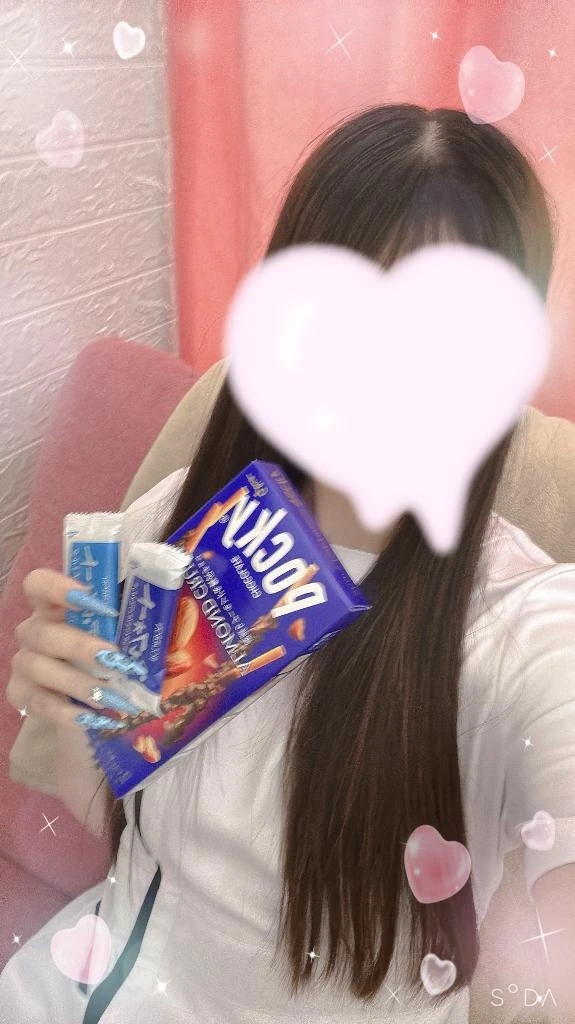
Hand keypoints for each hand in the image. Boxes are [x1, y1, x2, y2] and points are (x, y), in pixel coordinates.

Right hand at [7, 568, 144, 728]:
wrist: (93, 702)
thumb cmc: (110, 656)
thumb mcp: (123, 634)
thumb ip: (134, 616)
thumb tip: (169, 599)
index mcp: (55, 607)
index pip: (38, 584)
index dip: (56, 587)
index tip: (89, 596)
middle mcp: (34, 632)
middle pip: (40, 632)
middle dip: (79, 645)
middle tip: (114, 658)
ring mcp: (24, 664)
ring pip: (37, 668)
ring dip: (78, 682)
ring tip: (112, 697)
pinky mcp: (22, 696)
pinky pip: (39, 704)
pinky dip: (68, 713)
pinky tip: (96, 720)